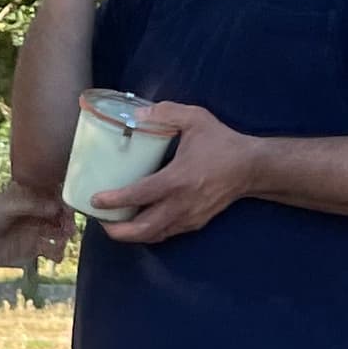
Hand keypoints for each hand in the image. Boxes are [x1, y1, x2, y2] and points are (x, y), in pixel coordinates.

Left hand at [0, 182, 77, 269]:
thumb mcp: (6, 204)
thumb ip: (31, 203)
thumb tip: (56, 207)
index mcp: (29, 195)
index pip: (54, 194)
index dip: (65, 200)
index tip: (70, 207)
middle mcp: (35, 211)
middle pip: (60, 214)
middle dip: (67, 220)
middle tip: (68, 228)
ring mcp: (35, 230)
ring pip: (58, 231)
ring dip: (64, 236)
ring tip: (62, 240)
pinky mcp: (31, 249)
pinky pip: (50, 250)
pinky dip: (57, 252)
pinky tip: (56, 255)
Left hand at [94, 103, 258, 244]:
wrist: (251, 168)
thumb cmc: (222, 143)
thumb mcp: (196, 119)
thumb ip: (166, 113)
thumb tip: (137, 114)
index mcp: (178, 179)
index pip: (140, 195)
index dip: (115, 200)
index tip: (95, 200)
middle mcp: (181, 204)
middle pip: (143, 229)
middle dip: (117, 231)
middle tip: (101, 221)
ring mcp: (189, 217)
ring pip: (154, 235)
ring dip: (131, 234)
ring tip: (114, 224)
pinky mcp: (195, 223)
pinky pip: (166, 233)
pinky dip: (149, 232)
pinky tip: (138, 222)